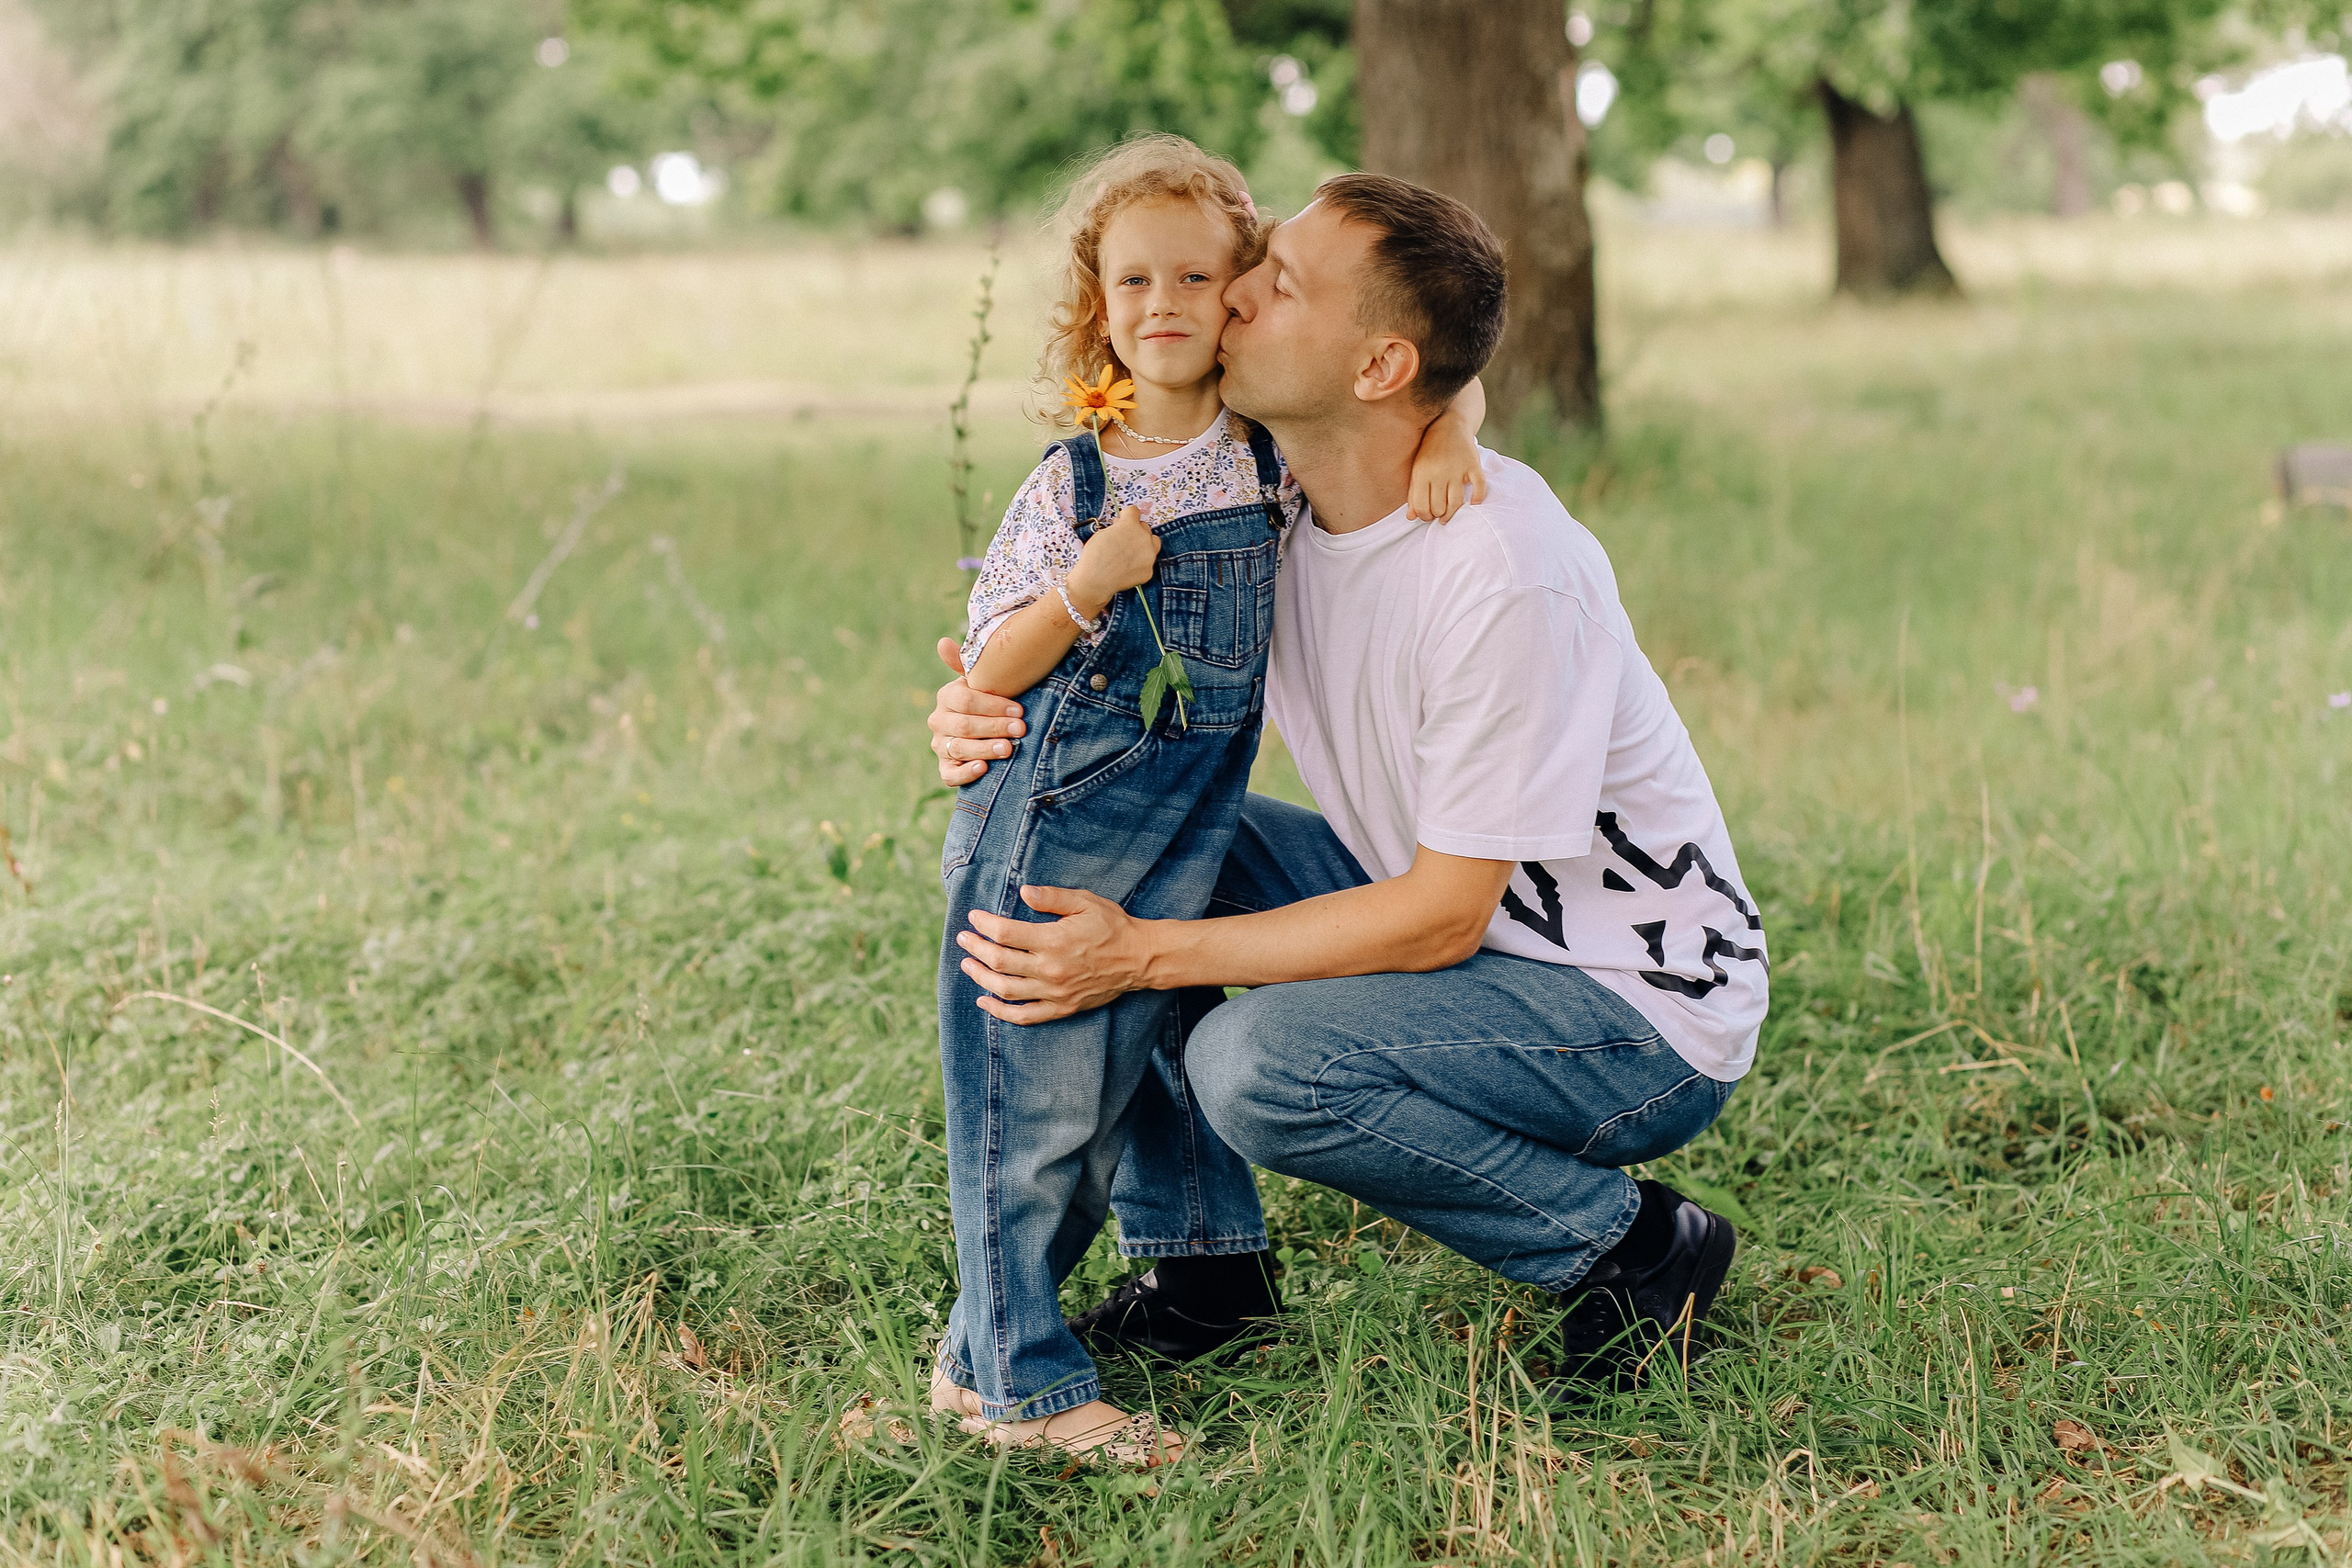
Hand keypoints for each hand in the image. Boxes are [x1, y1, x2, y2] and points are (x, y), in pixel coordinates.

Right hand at [929, 639, 1026, 785]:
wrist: (988, 729)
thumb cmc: (990, 701)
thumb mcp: (982, 681)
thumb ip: (966, 663)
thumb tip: (942, 642)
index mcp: (947, 696)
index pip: (966, 701)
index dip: (993, 706)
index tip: (1019, 710)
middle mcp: (939, 721)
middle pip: (964, 725)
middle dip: (994, 727)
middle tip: (1020, 730)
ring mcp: (940, 745)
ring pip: (959, 748)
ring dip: (985, 749)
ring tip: (1009, 749)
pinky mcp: (945, 768)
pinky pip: (950, 774)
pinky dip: (965, 773)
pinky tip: (983, 769)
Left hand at [956, 885, 1151, 1022]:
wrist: (1139, 959)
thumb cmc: (1112, 926)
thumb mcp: (1085, 902)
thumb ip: (1053, 897)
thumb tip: (1023, 892)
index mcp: (1055, 940)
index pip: (1006, 933)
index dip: (984, 924)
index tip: (974, 917)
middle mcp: (1051, 969)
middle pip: (999, 962)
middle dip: (975, 948)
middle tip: (963, 938)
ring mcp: (1055, 993)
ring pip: (1005, 991)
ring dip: (980, 978)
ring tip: (967, 965)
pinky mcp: (1061, 1008)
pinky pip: (1024, 1016)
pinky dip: (1000, 1012)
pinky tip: (984, 1000)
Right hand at [1064, 505, 1159, 611]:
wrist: (1096, 580)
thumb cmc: (1095, 557)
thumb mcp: (1101, 533)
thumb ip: (1116, 528)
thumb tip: (1121, 527)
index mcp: (1130, 525)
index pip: (1134, 511)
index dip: (1126, 516)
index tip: (1124, 519)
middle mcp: (1144, 538)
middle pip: (1145, 527)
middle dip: (1135, 531)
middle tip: (1124, 539)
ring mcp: (1149, 555)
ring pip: (1153, 543)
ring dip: (1144, 544)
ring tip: (1131, 552)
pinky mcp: (1149, 570)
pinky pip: (1148, 562)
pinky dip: (1141, 563)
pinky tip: (1128, 567)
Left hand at [1407, 450, 1487, 523]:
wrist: (1449, 426)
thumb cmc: (1430, 451)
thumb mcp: (1417, 470)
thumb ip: (1413, 493)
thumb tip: (1411, 517)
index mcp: (1422, 473)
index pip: (1422, 506)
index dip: (1424, 516)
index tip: (1427, 516)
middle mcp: (1439, 472)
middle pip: (1439, 507)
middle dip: (1438, 515)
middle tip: (1438, 515)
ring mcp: (1458, 468)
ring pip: (1456, 502)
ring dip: (1452, 513)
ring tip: (1449, 515)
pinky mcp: (1473, 464)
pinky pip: (1479, 486)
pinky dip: (1478, 497)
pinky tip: (1473, 503)